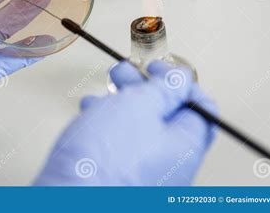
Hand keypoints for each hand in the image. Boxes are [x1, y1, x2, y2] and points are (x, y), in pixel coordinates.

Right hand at [34, 61, 216, 185]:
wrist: (68, 200)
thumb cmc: (104, 160)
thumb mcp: (139, 105)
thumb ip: (165, 88)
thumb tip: (181, 79)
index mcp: (186, 147)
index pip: (201, 107)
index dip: (179, 82)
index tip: (157, 69)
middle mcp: (172, 167)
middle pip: (167, 117)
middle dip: (144, 88)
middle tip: (126, 74)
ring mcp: (147, 177)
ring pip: (141, 130)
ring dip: (122, 104)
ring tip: (103, 94)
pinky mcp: (122, 181)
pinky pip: (124, 147)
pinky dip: (110, 125)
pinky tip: (92, 116)